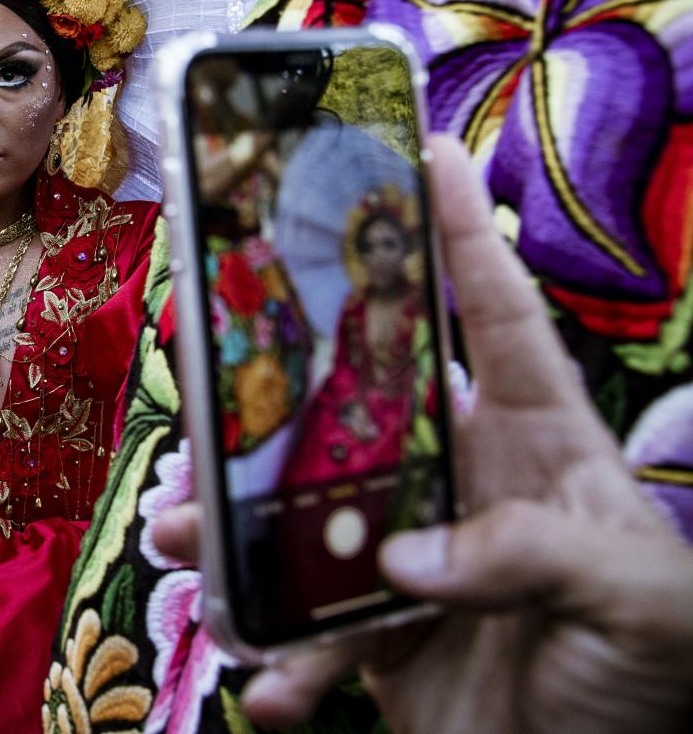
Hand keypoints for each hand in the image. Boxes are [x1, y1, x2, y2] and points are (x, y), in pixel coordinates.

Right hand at [151, 136, 692, 733]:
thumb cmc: (663, 684)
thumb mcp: (640, 600)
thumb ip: (535, 555)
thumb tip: (404, 556)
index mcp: (538, 446)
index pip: (498, 321)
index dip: (466, 235)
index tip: (428, 148)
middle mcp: (462, 486)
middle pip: (353, 407)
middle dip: (275, 384)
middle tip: (206, 362)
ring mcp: (412, 561)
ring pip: (299, 515)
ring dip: (232, 528)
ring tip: (183, 535)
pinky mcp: (378, 638)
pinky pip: (305, 632)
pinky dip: (277, 659)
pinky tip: (269, 683)